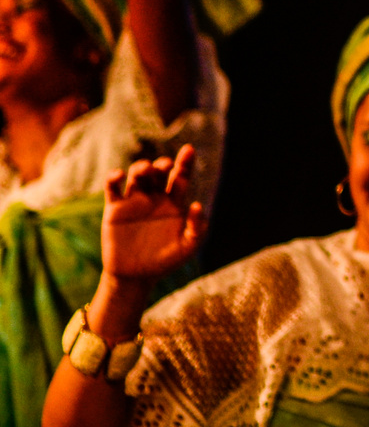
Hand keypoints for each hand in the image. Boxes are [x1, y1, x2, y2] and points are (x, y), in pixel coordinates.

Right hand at [101, 145, 205, 283]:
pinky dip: (113, 178)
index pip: (181, 177)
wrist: (136, 276)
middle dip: (162, 164)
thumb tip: (198, 205)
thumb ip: (197, 227)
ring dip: (141, 167)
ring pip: (137, 175)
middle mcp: (155, 197)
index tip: (189, 149)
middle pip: (159, 172)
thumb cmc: (166, 260)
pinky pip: (112, 188)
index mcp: (174, 202)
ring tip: (145, 170)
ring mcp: (134, 201)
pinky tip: (118, 175)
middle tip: (165, 166)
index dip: (185, 162)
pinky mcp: (114, 209)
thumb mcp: (188, 246)